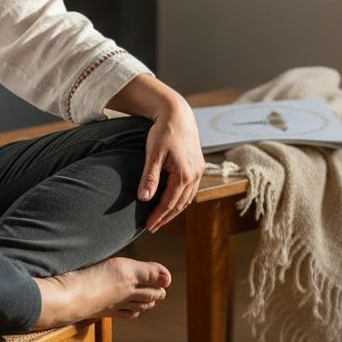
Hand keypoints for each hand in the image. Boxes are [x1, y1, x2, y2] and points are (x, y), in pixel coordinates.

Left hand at [137, 101, 204, 232]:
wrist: (177, 114)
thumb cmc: (163, 132)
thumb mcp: (153, 154)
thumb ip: (149, 177)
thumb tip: (143, 198)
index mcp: (184, 174)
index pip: (169, 203)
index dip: (158, 216)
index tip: (147, 226)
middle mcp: (195, 175)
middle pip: (180, 204)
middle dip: (166, 217)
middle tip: (152, 227)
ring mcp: (199, 171)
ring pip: (187, 198)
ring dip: (174, 210)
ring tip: (161, 219)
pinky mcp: (198, 166)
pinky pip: (191, 190)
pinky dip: (181, 199)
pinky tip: (172, 202)